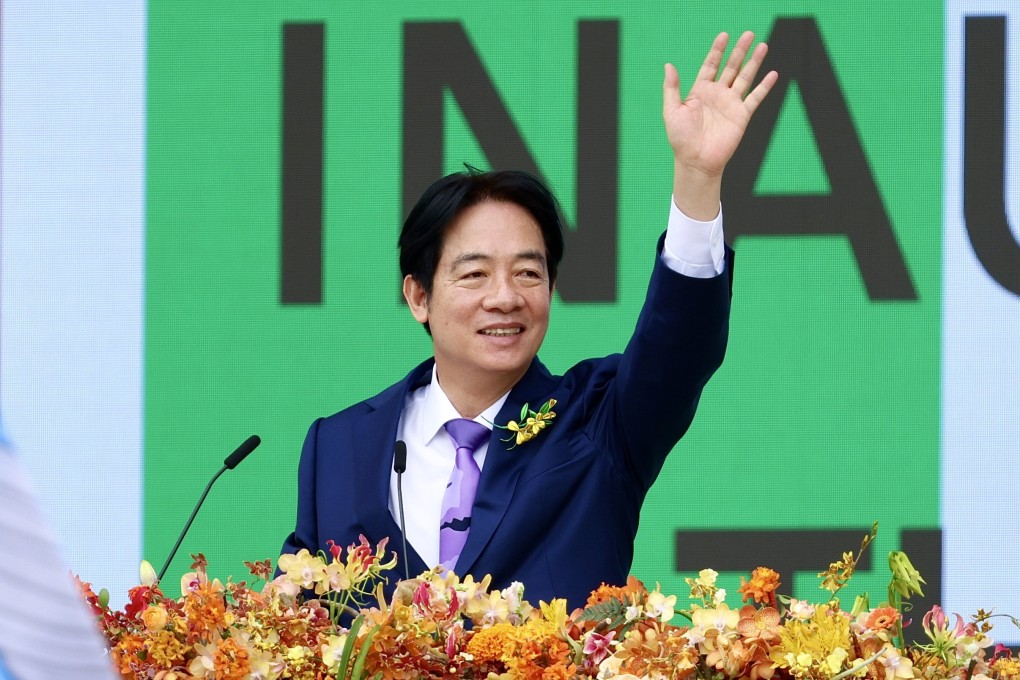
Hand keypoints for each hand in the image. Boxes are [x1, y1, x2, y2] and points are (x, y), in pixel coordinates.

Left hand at [664, 31, 777, 218]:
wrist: (696, 161)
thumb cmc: (681, 139)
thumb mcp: (672, 111)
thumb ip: (671, 88)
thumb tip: (668, 64)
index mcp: (700, 91)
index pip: (710, 65)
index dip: (717, 50)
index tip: (724, 35)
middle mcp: (717, 95)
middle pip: (730, 67)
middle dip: (739, 51)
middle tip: (749, 34)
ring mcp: (730, 104)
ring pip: (744, 78)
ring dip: (754, 62)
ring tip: (763, 45)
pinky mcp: (741, 116)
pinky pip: (755, 98)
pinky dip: (764, 86)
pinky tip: (772, 74)